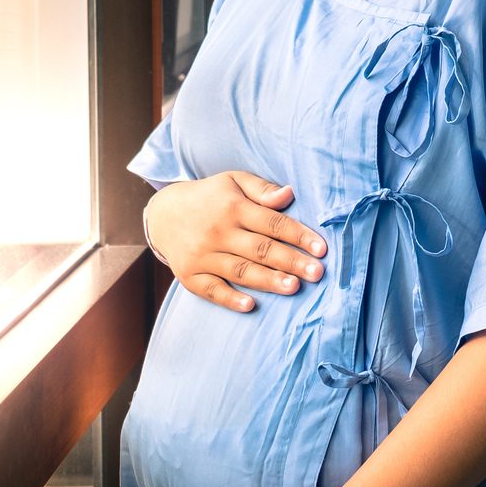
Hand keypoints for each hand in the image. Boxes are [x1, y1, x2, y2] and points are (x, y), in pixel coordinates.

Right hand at [145, 172, 325, 312]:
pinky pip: (211, 289)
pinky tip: (250, 305)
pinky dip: (229, 298)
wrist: (163, 214)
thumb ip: (262, 189)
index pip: (272, 222)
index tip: (321, 249)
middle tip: (317, 273)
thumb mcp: (233, 181)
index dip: (298, 235)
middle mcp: (218, 231)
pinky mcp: (190, 275)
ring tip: (293, 287)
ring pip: (240, 270)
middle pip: (260, 249)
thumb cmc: (210, 197)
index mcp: (233, 207)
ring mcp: (203, 255)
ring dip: (268, 280)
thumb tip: (289, 194)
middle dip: (291, 261)